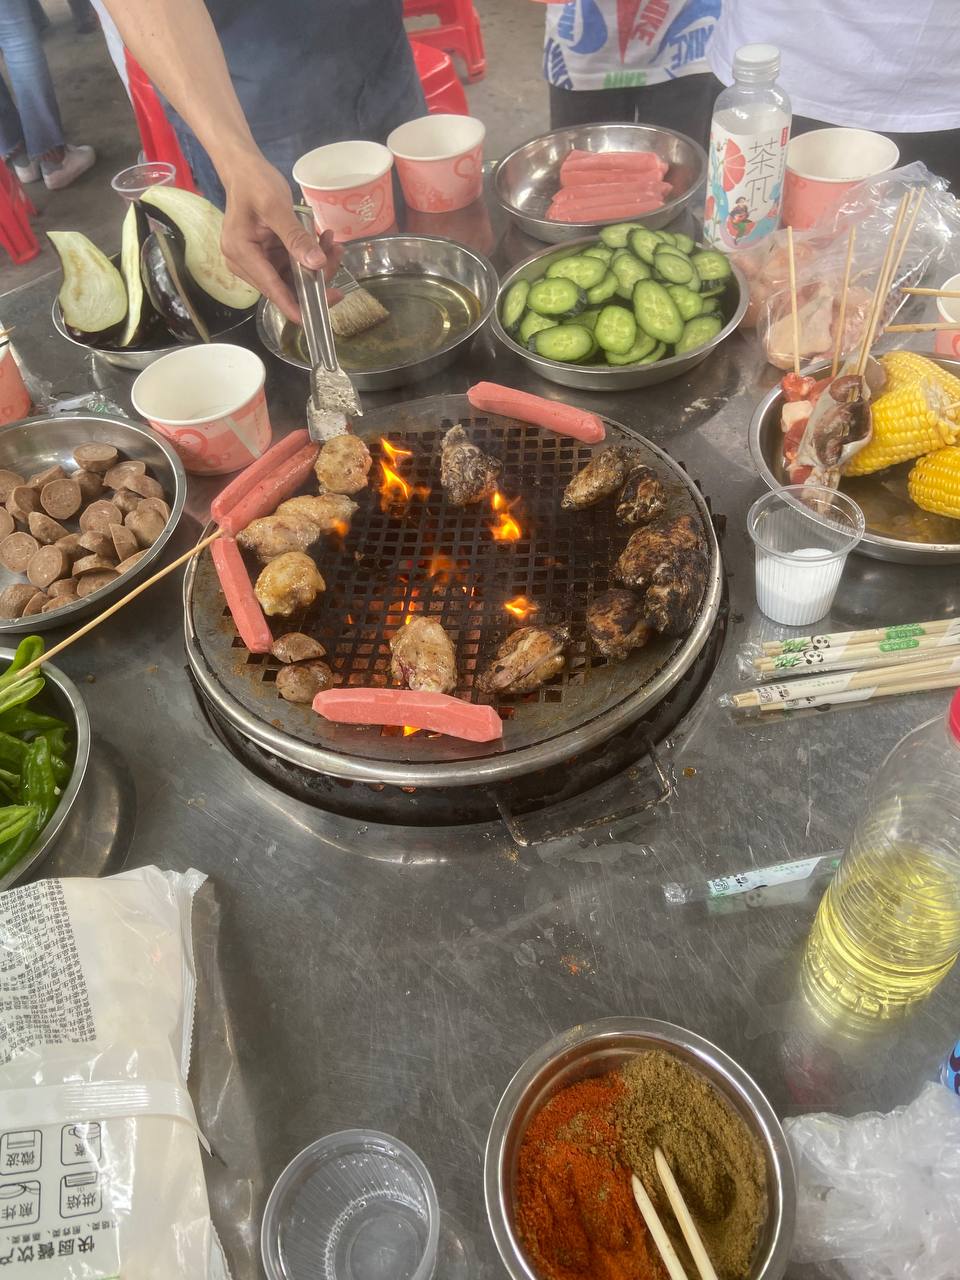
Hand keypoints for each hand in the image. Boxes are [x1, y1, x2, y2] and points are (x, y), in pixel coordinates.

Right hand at [219, 149, 342, 322]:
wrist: (244, 168)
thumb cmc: (254, 183)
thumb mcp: (276, 207)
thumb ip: (296, 238)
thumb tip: (317, 264)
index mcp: (241, 254)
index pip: (271, 289)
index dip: (295, 306)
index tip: (316, 317)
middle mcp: (246, 264)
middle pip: (285, 286)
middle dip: (314, 276)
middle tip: (336, 255)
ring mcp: (257, 261)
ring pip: (292, 277)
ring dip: (316, 264)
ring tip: (332, 243)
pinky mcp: (267, 256)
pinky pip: (292, 265)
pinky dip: (309, 256)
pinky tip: (323, 241)